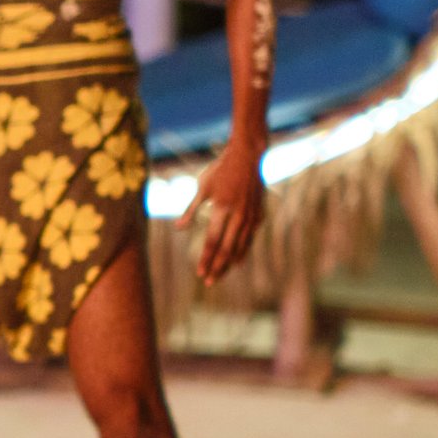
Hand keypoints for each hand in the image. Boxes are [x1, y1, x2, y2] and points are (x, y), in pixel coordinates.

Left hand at [187, 130, 265, 286]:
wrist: (249, 156)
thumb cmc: (221, 169)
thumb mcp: (203, 187)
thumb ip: (191, 209)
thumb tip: (178, 229)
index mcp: (222, 208)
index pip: (213, 241)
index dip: (206, 259)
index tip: (199, 273)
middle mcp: (238, 215)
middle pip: (227, 248)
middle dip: (217, 267)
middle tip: (208, 282)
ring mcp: (250, 215)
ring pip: (240, 246)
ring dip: (229, 263)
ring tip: (220, 275)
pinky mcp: (258, 214)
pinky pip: (249, 238)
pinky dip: (242, 251)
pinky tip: (237, 261)